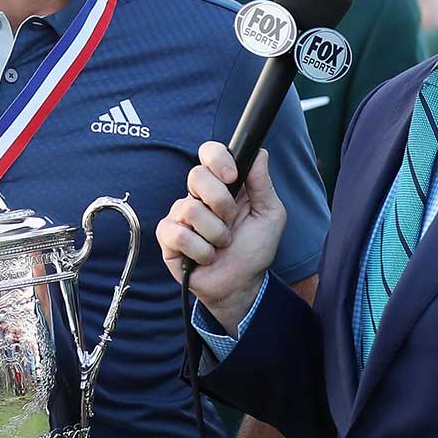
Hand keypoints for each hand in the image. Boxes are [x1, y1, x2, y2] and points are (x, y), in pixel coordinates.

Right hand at [156, 142, 285, 331]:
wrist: (241, 285)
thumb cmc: (254, 249)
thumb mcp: (270, 215)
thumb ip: (262, 184)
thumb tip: (260, 153)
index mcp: (223, 185)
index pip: (210, 153)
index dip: (218, 159)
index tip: (233, 177)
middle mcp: (199, 196)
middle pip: (196, 175)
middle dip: (221, 202)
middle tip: (231, 220)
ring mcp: (180, 215)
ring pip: (190, 208)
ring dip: (215, 233)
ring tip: (222, 245)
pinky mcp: (168, 237)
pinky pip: (178, 234)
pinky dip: (200, 250)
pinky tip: (206, 257)